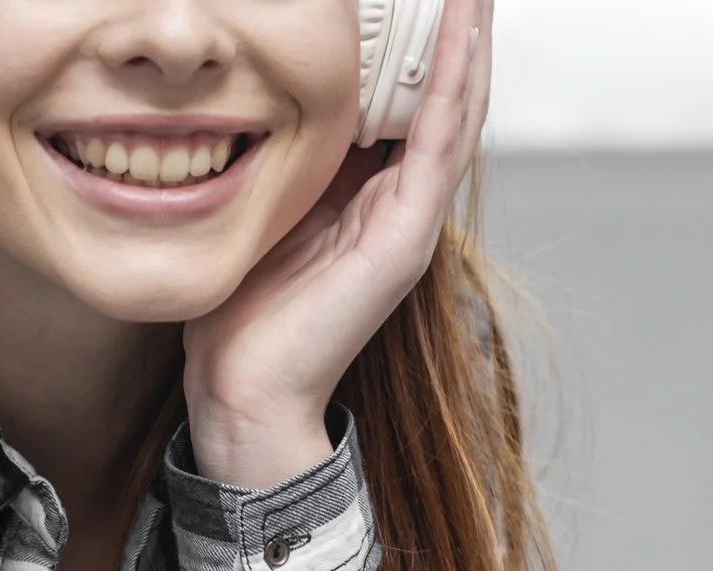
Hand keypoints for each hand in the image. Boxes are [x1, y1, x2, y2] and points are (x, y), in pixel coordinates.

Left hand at [181, 0, 495, 489]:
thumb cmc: (243, 314)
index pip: (409, 97)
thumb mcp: (264, 208)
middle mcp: (401, 199)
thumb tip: (254, 94)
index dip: (421, 37)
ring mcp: (411, 218)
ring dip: (468, 37)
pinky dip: (451, 81)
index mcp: (369, 192)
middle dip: (456, 25)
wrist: (246, 392)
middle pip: (445, 92)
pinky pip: (438, 140)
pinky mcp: (406, 236)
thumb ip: (283, 158)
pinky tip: (458, 29)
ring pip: (457, 106)